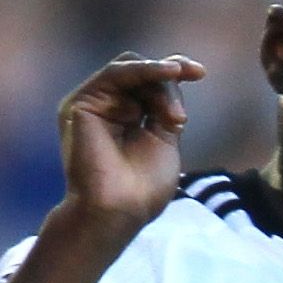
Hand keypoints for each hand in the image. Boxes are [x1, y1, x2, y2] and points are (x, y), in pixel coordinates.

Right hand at [58, 55, 204, 231]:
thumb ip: (165, 108)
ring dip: (160, 85)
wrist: (118, 212)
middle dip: (169, 85)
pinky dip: (144, 70)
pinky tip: (168, 72)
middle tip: (180, 120)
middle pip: (142, 75)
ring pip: (132, 71)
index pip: (148, 83)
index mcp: (126, 116)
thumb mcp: (164, 140)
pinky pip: (116, 73)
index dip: (173, 73)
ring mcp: (92, 103)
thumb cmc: (142, 189)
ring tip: (175, 117)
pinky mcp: (81, 103)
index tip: (200, 72)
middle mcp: (107, 106)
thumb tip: (173, 75)